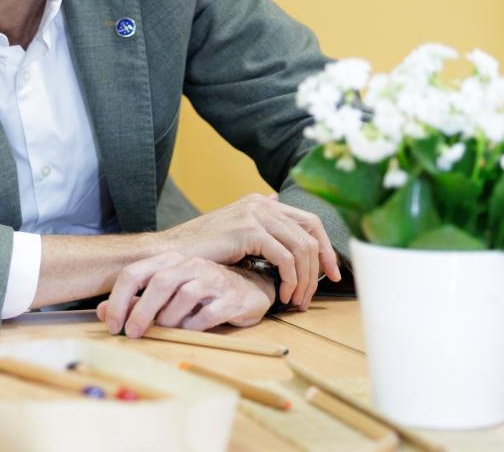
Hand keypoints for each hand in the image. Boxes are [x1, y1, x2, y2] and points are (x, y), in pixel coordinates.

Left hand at [98, 253, 273, 337]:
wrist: (248, 289)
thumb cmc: (200, 293)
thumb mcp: (165, 294)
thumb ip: (134, 302)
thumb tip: (101, 313)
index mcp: (168, 260)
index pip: (134, 272)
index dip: (119, 299)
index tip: (112, 324)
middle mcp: (190, 265)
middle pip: (159, 283)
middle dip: (141, 311)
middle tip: (132, 333)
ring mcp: (212, 279)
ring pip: (184, 296)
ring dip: (169, 319)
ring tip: (165, 329)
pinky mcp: (231, 298)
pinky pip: (208, 314)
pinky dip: (194, 326)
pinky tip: (189, 330)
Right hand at [163, 193, 339, 307]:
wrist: (172, 252)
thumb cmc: (202, 249)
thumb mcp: (236, 233)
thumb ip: (260, 224)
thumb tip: (276, 203)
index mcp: (261, 202)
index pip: (309, 221)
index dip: (325, 248)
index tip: (331, 274)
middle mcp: (261, 203)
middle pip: (311, 233)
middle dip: (320, 266)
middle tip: (313, 294)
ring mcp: (255, 214)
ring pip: (301, 248)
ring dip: (304, 279)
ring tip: (296, 300)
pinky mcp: (249, 230)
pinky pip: (285, 258)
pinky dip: (290, 279)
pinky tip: (282, 294)